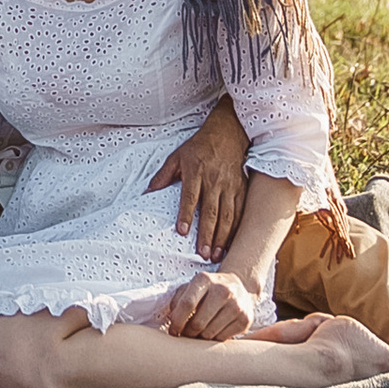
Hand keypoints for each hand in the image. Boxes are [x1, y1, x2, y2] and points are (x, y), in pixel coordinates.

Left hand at [149, 100, 246, 255]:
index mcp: (195, 170)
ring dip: (222, 236)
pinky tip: (231, 244)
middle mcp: (214, 178)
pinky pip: (240, 211)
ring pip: (227, 214)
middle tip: (203, 254)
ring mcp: (229, 184)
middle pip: (210, 210)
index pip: (190, 195)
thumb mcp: (177, 156)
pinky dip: (236, 229)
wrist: (228, 132)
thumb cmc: (199, 146)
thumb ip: (163, 176)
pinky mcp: (241, 188)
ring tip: (216, 255)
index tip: (182, 232)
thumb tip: (147, 194)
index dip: (186, 214)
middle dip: (207, 234)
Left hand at [161, 265, 267, 343]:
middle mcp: (223, 290)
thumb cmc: (209, 289)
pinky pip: (222, 339)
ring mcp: (236, 305)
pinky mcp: (245, 319)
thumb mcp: (192, 287)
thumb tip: (172, 320)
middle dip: (187, 333)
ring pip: (209, 334)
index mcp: (205, 279)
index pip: (187, 304)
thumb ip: (178, 299)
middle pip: (197, 323)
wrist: (239, 286)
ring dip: (200, 338)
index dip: (177, 321)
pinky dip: (214, 340)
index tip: (173, 331)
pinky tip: (212, 331)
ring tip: (198, 333)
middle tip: (185, 335)